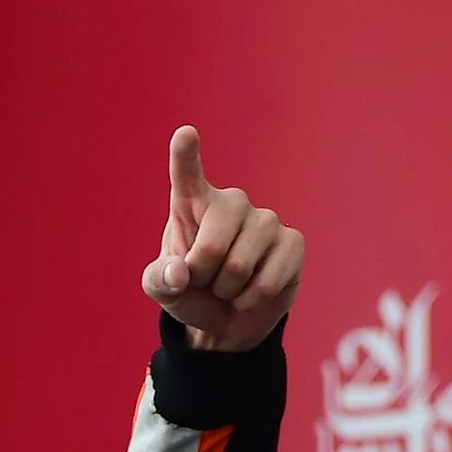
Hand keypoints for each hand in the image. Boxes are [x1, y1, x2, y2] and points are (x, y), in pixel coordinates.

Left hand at [143, 127, 302, 353]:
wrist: (227, 317)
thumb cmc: (191, 291)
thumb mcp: (162, 287)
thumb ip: (159, 279)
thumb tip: (181, 273)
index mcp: (193, 203)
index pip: (188, 173)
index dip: (185, 154)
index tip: (185, 134)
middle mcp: (232, 203)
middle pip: (212, 246)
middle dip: (202, 276)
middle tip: (203, 280)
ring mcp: (265, 219)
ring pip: (239, 267)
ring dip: (227, 291)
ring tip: (228, 286)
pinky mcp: (292, 241)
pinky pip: (267, 282)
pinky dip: (251, 300)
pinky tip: (250, 294)